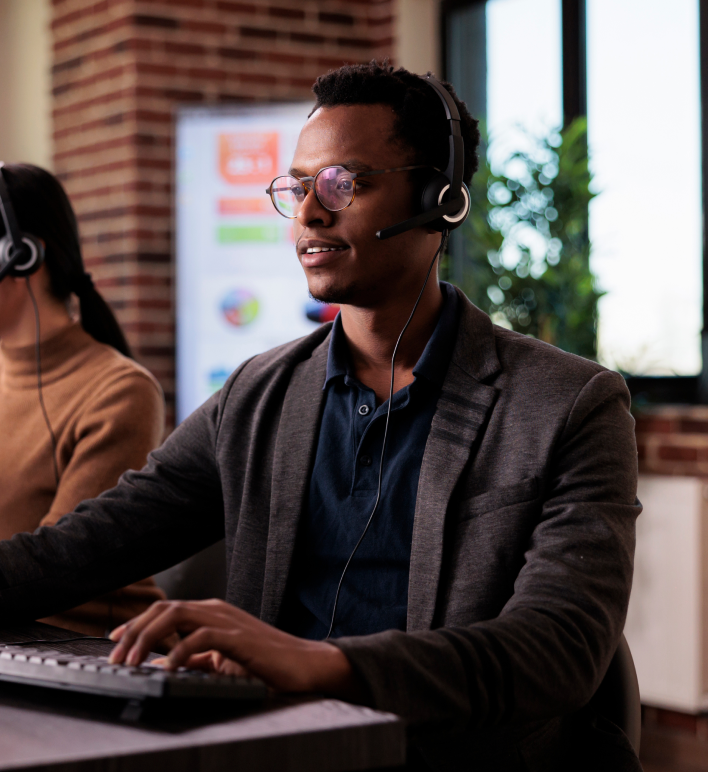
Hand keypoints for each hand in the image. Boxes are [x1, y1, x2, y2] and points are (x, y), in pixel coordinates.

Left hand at [107, 599, 364, 698]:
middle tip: (116, 655)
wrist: (302, 663)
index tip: (114, 640)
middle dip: (134, 630)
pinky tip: (167, 668)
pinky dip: (178, 651)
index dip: (136, 622)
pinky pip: (200, 636)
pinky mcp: (238, 636)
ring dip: (148, 637)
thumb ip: (198, 656)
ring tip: (133, 660)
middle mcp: (214, 610)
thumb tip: (168, 662)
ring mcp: (226, 620)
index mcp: (210, 612)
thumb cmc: (265, 661)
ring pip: (176, 614)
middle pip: (163, 607)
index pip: (164, 609)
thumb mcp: (222, 658)